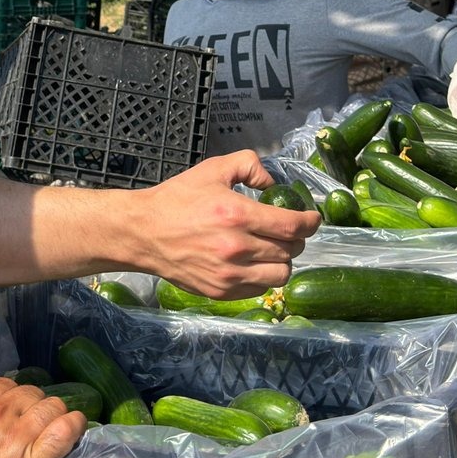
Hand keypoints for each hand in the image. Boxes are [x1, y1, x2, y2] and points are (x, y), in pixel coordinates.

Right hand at [0, 358, 83, 457]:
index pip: (5, 384)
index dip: (10, 397)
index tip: (12, 413)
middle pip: (31, 394)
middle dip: (32, 405)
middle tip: (30, 425)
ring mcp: (19, 438)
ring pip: (52, 407)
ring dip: (55, 414)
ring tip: (54, 427)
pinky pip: (65, 431)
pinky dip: (75, 424)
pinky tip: (76, 426)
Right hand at [128, 150, 319, 299]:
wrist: (143, 232)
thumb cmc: (177, 199)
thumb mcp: (213, 169)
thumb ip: (248, 166)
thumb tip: (272, 183)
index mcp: (237, 214)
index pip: (292, 226)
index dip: (310, 222)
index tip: (312, 218)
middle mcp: (237, 248)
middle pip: (290, 250)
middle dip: (296, 239)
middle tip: (288, 230)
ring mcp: (229, 274)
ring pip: (280, 274)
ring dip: (283, 261)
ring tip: (273, 250)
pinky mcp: (221, 291)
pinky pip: (260, 288)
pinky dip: (264, 276)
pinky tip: (255, 263)